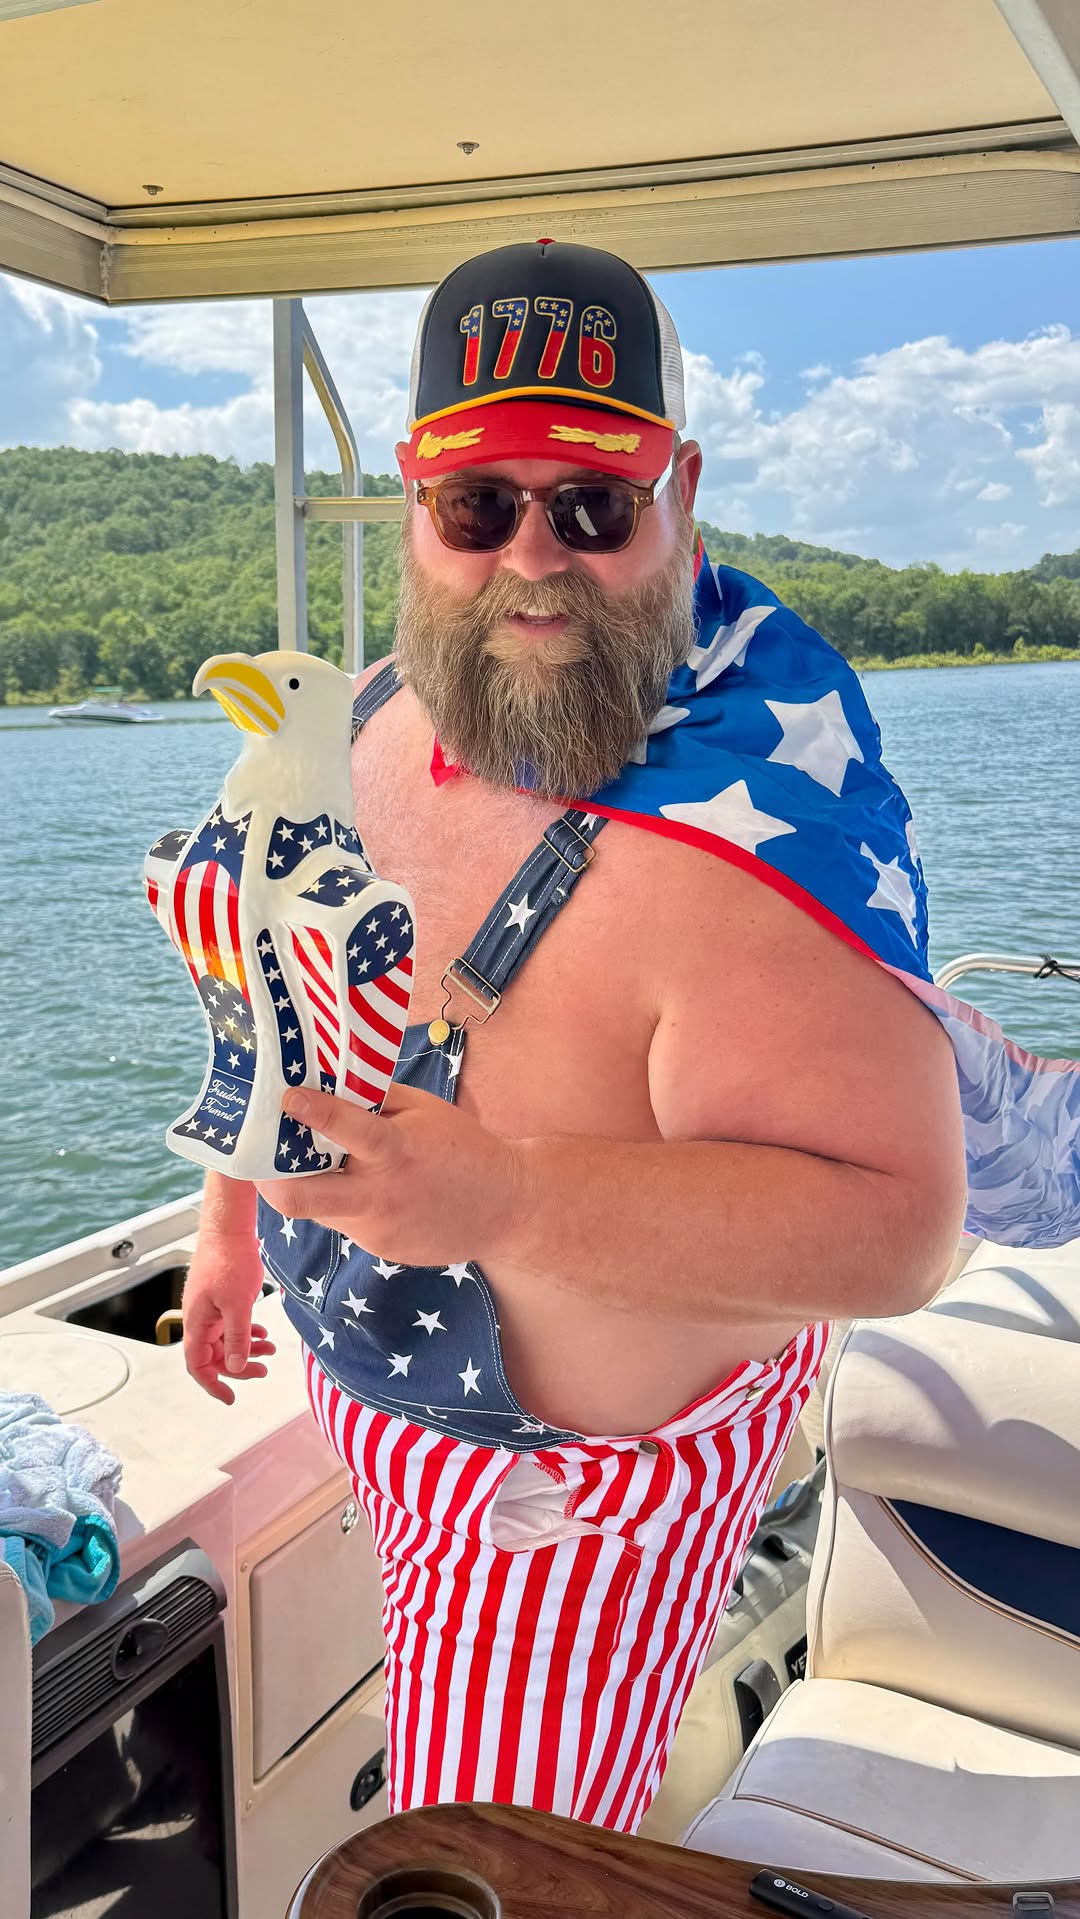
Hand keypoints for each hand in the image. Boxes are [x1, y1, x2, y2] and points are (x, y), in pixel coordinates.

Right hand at [182, 1231, 275, 1404]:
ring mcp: (209, 1307)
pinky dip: (246, 1332)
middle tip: (262, 1371)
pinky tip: (262, 1333)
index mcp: (196, 1322)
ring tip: (269, 1351)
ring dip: (245, 1348)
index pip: (197, 1364)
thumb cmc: (230, 1260)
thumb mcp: (238, 1304)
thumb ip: (237, 1337)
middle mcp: (199, 1317)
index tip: (230, 1397)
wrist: (230, 1228)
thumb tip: (236, 1366)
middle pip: (213, 1354)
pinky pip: (230, 1323)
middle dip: (237, 1367)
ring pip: (224, 1339)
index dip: (212, 1383)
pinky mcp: (219, 1297)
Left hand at [253, 1083, 519, 1268]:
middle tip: (261, 1163)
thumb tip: (326, 1082)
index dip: (311, 1112)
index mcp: (395, 1150)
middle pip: (300, 1199)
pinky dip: (344, 1203)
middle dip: (269, 1182)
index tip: (287, 1097)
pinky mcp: (379, 1249)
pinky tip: (368, 1191)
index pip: (346, 1129)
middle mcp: (379, 1194)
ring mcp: (376, 1227)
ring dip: (310, 1187)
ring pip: (318, 1209)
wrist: (505, 1208)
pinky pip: (345, 1222)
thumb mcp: (424, 1110)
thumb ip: (375, 1099)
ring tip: (320, 1167)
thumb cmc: (463, 1148)